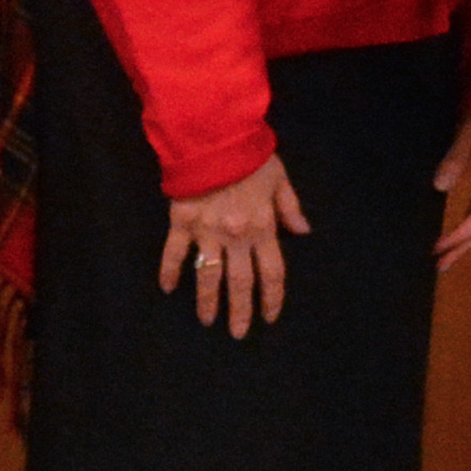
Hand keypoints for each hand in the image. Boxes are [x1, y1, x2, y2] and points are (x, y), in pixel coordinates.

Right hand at [164, 155, 306, 333]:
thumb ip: (290, 207)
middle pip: (240, 283)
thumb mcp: (279, 177)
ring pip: (207, 276)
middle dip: (241, 311)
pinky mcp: (181, 223)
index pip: (272, 272)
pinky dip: (169, 271)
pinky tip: (167, 289)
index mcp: (263, 227)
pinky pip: (173, 253)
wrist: (213, 135)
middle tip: (238, 334)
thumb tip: (303, 232)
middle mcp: (236, 237)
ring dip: (208, 302)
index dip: (272, 298)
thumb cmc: (249, 154)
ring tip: (207, 322)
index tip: (269, 317)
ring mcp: (206, 233)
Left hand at [430, 109, 470, 268]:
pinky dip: (470, 226)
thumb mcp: (469, 132)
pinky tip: (458, 236)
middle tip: (440, 267)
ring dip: (468, 241)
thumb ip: (456, 158)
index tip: (440, 246)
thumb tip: (439, 187)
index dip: (462, 233)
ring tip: (446, 260)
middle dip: (464, 246)